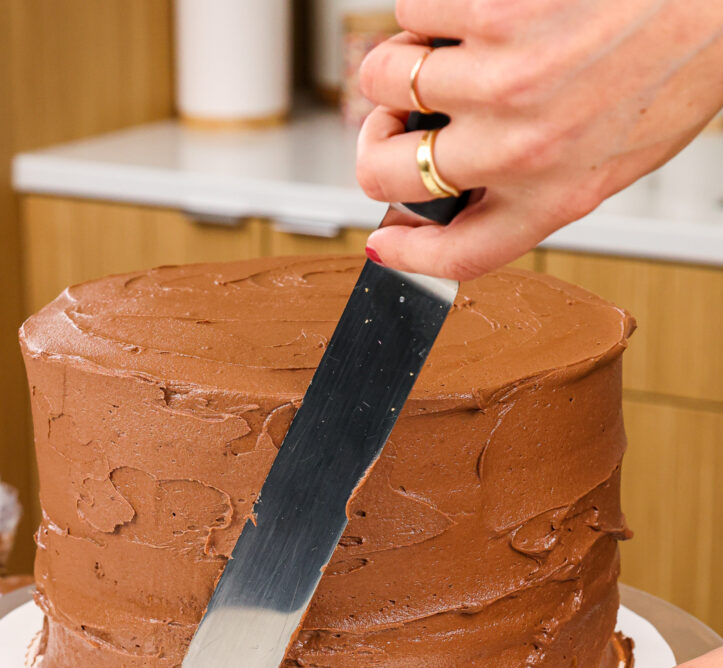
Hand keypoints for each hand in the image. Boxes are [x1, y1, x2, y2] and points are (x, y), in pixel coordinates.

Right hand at [357, 0, 722, 277]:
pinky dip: (430, 7)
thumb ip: (536, 186)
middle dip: (374, 142)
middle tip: (389, 121)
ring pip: (383, 77)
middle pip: (387, 174)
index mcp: (554, 196)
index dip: (405, 257)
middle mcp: (522, 148)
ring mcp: (503, 79)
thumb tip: (462, 190)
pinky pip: (412, 10)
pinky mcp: (494, 11)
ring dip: (400, 60)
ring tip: (444, 47)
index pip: (454, 255)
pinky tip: (475, 9)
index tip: (383, 243)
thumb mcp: (612, 156)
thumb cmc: (678, 62)